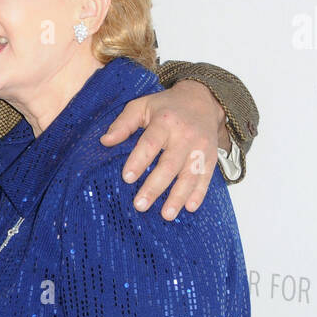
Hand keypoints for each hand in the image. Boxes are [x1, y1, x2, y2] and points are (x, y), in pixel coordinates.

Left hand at [101, 80, 227, 220]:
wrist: (203, 100)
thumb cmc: (166, 107)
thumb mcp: (142, 106)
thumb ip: (124, 123)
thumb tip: (105, 141)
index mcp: (165, 121)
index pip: (150, 144)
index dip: (138, 161)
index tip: (127, 178)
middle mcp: (185, 135)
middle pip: (169, 164)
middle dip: (155, 187)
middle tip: (140, 205)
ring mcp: (200, 148)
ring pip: (189, 175)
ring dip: (178, 197)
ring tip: (166, 215)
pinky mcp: (211, 157)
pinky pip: (206, 177)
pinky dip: (199, 194)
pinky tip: (190, 208)